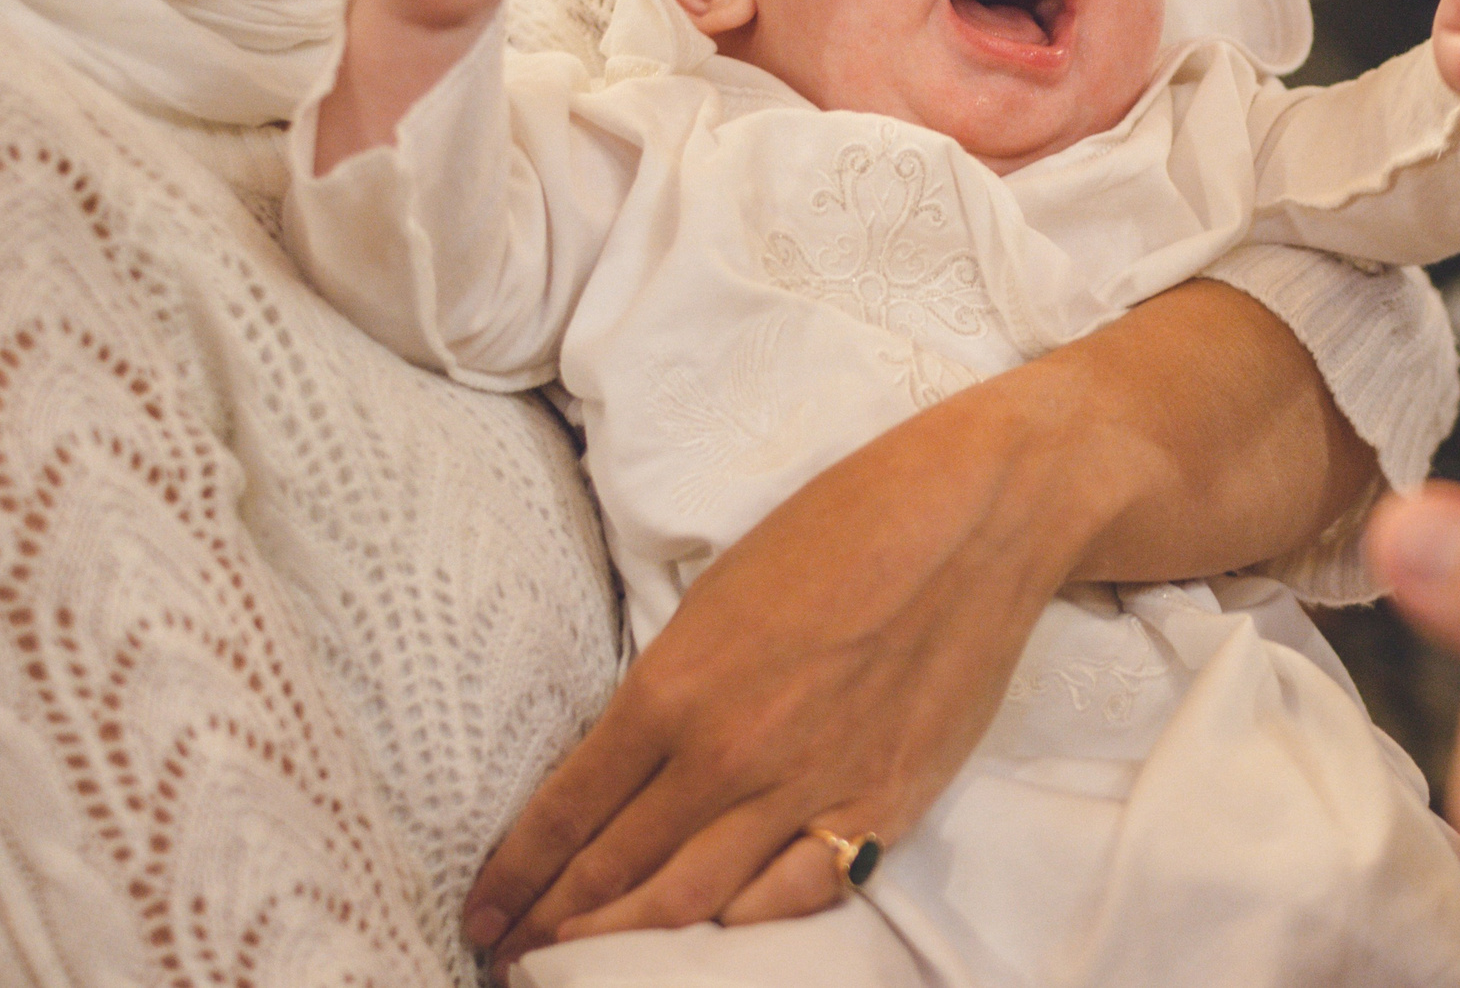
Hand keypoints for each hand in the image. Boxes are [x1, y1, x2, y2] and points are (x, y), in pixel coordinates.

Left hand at [465, 382, 1089, 967]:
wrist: (978, 516)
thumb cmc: (847, 522)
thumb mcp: (722, 589)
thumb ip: (671, 684)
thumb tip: (626, 757)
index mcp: (675, 687)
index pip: (568, 810)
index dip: (514, 873)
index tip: (481, 911)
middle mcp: (730, 755)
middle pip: (616, 870)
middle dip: (550, 921)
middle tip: (507, 954)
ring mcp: (809, 791)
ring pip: (691, 902)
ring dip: (623, 942)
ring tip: (578, 964)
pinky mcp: (882, 808)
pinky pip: (793, 896)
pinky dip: (738, 925)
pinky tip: (708, 936)